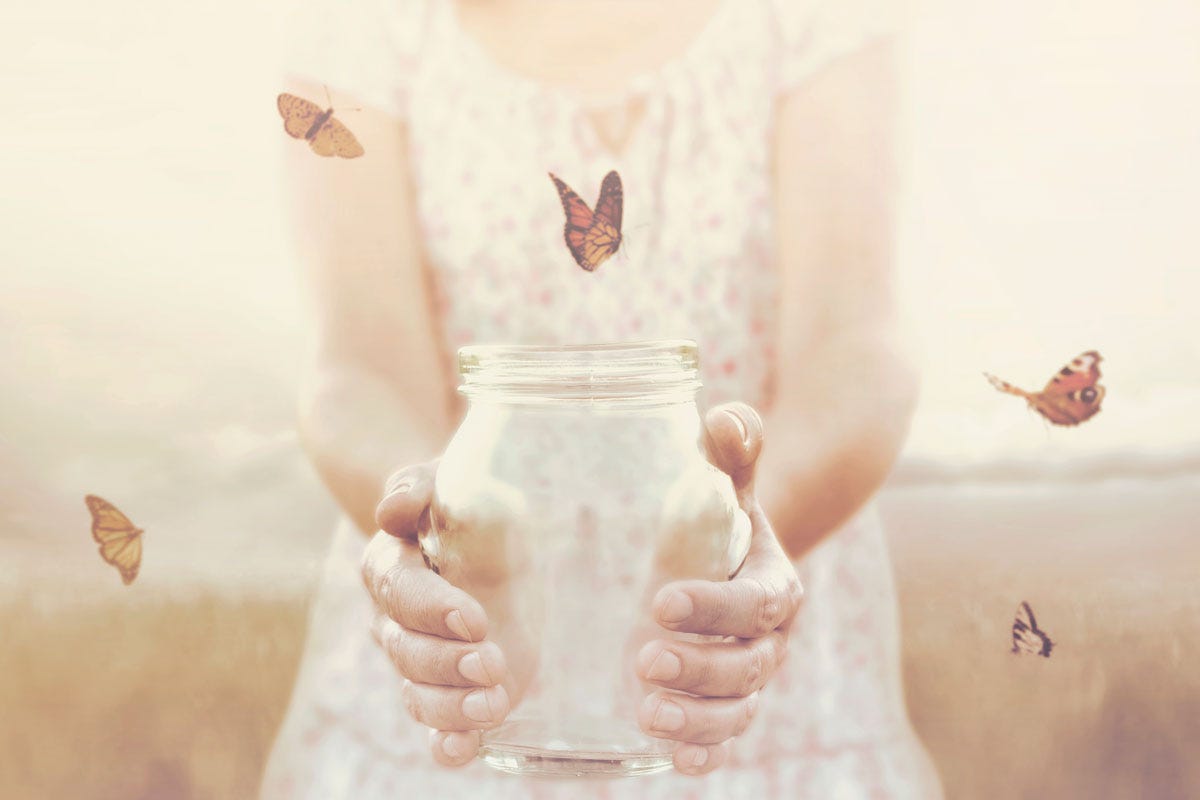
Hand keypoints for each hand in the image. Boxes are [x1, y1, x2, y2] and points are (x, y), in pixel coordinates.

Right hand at [362, 461, 512, 766]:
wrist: (489, 532)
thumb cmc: (462, 502)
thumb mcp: (445, 479)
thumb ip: (416, 488)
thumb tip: (394, 510)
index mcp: (391, 566)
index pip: (400, 592)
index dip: (432, 609)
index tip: (474, 619)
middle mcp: (398, 620)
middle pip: (407, 652)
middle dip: (448, 662)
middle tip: (491, 661)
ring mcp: (424, 660)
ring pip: (419, 695)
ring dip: (452, 706)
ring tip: (492, 703)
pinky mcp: (454, 689)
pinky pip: (436, 727)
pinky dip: (446, 744)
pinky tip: (464, 748)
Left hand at [635, 403, 803, 775]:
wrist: (728, 560)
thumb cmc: (716, 517)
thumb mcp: (725, 482)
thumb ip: (729, 450)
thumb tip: (725, 418)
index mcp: (773, 582)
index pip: (755, 601)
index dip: (716, 607)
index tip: (661, 601)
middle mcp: (770, 638)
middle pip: (748, 666)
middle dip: (700, 668)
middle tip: (643, 660)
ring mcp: (750, 677)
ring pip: (738, 710)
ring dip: (698, 720)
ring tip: (647, 715)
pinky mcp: (726, 705)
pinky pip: (726, 737)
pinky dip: (704, 752)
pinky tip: (671, 761)